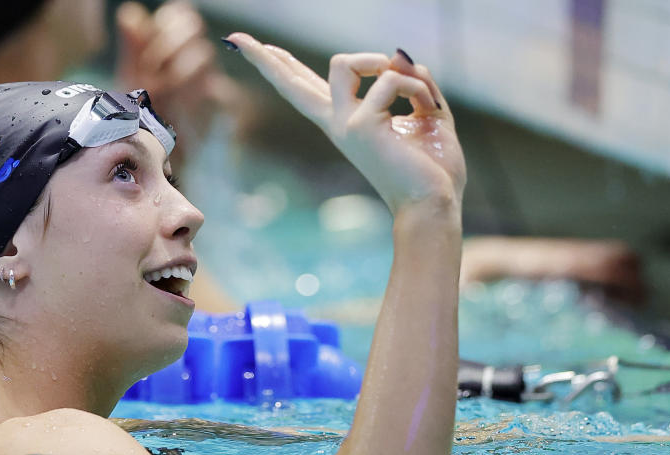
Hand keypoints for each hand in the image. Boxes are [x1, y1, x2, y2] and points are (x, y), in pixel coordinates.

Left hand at [115, 1, 241, 151]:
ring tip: (161, 91)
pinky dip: (194, 98)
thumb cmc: (143, 114)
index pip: (181, 15)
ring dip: (177, 70)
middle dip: (169, 44)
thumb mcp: (131, 79)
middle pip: (195, 28)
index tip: (147, 49)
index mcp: (174, 47)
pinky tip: (178, 110)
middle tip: (151, 68)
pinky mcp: (219, 107)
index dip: (165, 25)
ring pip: (203, 55)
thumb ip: (132, 47)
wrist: (156, 154)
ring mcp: (208, 81)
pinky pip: (220, 92)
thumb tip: (129, 13)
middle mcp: (194, 59)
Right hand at [224, 33, 464, 221]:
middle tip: (235, 36)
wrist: (434, 203)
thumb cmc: (433, 167)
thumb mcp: (426, 111)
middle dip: (264, 58)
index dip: (280, 66)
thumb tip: (399, 54)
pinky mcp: (361, 126)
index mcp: (347, 122)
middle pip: (291, 83)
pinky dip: (419, 86)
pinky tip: (430, 108)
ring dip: (381, 61)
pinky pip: (392, 78)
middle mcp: (338, 123)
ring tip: (411, 85)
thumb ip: (412, 80)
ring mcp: (344, 125)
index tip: (246, 46)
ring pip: (341, 62)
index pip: (307, 89)